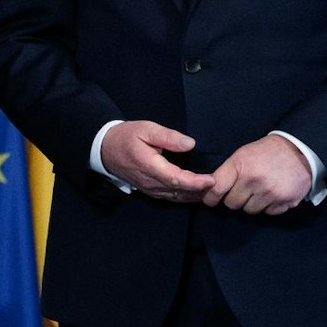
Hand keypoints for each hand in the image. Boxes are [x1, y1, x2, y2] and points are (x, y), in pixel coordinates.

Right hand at [101, 120, 216, 201]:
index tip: (213, 180)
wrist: (104, 149)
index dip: (196, 182)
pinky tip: (196, 192)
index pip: (177, 179)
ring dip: (194, 195)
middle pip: (180, 192)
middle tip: (221, 186)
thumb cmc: (126, 136)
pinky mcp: (150, 191)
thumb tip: (190, 144)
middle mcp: (150, 182)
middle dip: (201, 191)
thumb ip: (168, 137)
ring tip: (213, 190)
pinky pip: (170, 197)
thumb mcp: (146, 129)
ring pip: (176, 197)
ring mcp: (149, 189)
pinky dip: (185, 196)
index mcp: (150, 166)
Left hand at [203, 135, 312, 214]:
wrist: (300, 151)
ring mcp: (270, 192)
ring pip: (249, 210)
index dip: (210, 197)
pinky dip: (268, 206)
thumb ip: (227, 172)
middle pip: (232, 204)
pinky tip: (272, 194)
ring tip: (259, 191)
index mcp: (240, 165)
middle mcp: (254, 180)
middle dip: (235, 198)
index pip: (216, 189)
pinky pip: (268, 213)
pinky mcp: (285, 201)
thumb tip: (208, 191)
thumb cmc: (266, 152)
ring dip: (251, 203)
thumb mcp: (242, 155)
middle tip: (243, 190)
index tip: (210, 200)